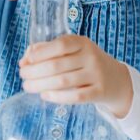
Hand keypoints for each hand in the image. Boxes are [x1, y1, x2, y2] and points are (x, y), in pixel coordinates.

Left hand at [18, 35, 132, 118]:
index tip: (26, 61)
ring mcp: (96, 75)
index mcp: (82, 42)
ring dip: (41, 85)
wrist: (115, 79)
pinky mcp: (99, 92)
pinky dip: (57, 97)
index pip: (60, 45)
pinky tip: (45, 96)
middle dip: (35, 72)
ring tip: (28, 87)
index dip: (40, 53)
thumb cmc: (86, 63)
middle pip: (57, 65)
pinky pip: (76, 96)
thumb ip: (48, 51)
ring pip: (64, 82)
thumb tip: (24, 60)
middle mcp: (91, 57)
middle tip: (23, 77)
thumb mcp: (73, 51)